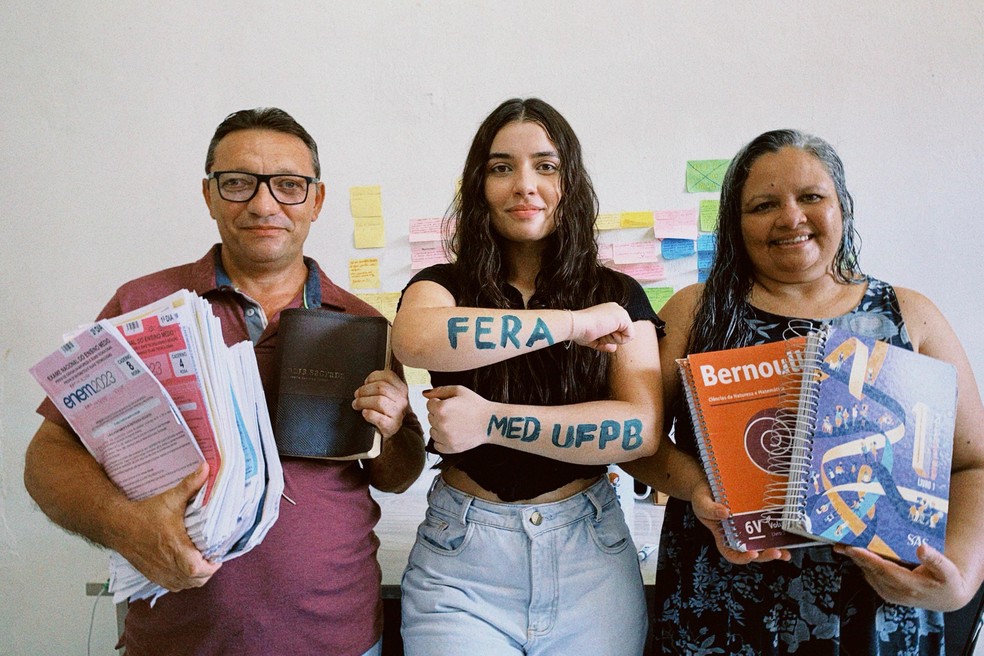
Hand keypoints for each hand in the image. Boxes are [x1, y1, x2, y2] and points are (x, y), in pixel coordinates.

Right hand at [116, 464, 220, 591]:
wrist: (118, 525)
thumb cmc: (143, 514)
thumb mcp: (170, 498)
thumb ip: (190, 484)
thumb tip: (206, 468)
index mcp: (175, 548)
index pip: (197, 569)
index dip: (211, 566)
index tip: (217, 556)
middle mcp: (167, 564)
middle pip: (195, 581)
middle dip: (207, 571)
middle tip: (211, 558)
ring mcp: (159, 572)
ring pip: (185, 585)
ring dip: (195, 578)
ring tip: (201, 563)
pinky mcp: (152, 575)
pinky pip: (172, 586)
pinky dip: (182, 581)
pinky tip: (184, 569)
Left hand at [352, 369, 409, 439]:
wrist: (395, 432)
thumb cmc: (388, 412)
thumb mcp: (390, 396)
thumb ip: (382, 385)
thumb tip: (366, 382)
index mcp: (402, 389)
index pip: (388, 376)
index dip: (373, 377)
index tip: (366, 382)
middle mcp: (402, 400)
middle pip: (381, 387)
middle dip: (364, 390)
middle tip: (357, 395)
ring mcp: (398, 413)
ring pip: (378, 400)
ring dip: (363, 401)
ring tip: (357, 404)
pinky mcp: (391, 425)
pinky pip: (375, 415)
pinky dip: (367, 413)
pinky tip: (365, 413)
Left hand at [422, 385, 493, 453]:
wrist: (490, 422)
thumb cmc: (475, 404)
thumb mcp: (459, 390)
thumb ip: (439, 390)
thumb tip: (424, 394)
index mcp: (441, 408)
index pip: (429, 404)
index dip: (440, 402)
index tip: (452, 404)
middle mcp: (440, 424)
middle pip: (430, 417)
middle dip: (439, 414)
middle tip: (455, 414)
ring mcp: (445, 438)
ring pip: (432, 431)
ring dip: (440, 427)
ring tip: (455, 424)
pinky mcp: (449, 448)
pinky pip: (437, 444)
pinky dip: (443, 440)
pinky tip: (453, 434)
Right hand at [571, 303, 634, 352]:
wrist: (577, 325)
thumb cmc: (581, 331)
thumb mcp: (594, 339)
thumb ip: (605, 343)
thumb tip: (614, 348)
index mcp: (609, 312)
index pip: (617, 331)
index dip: (607, 338)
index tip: (596, 333)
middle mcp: (616, 309)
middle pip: (623, 333)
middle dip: (610, 339)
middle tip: (598, 332)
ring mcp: (620, 312)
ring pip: (626, 336)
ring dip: (613, 339)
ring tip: (601, 331)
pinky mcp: (624, 317)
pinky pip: (629, 336)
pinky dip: (618, 339)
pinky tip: (607, 331)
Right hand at [691, 480, 791, 564]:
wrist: (711, 482)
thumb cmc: (704, 496)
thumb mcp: (701, 502)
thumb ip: (710, 509)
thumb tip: (725, 513)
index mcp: (722, 536)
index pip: (731, 553)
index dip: (742, 558)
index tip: (751, 554)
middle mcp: (737, 536)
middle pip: (751, 552)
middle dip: (764, 555)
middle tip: (775, 552)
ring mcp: (748, 528)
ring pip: (762, 545)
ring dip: (774, 551)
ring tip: (784, 553)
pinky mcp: (756, 518)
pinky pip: (768, 529)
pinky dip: (778, 536)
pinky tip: (788, 539)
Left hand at [833, 543, 973, 610]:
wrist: (947, 598)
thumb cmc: (947, 582)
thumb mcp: (948, 570)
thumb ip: (936, 559)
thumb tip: (922, 548)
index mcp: (911, 586)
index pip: (884, 570)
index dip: (867, 558)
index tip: (853, 548)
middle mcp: (898, 592)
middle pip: (872, 572)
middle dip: (855, 557)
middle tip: (841, 542)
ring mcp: (891, 594)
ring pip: (868, 575)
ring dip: (856, 561)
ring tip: (843, 546)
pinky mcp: (887, 594)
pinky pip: (870, 578)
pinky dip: (862, 566)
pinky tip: (856, 555)